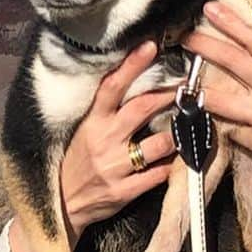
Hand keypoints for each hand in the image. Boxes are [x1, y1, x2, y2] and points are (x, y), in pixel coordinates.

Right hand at [57, 40, 181, 246]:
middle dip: (168, 95)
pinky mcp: (124, 191)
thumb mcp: (82, 132)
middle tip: (187, 87)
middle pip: (141, 108)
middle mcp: (103, 140)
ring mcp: (114, 167)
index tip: (150, 46)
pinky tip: (175, 162)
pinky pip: (158, 175)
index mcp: (91, 122)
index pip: (111, 87)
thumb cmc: (74, 163)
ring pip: (159, 144)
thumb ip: (104, 114)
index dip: (131, 65)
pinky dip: (170, 168)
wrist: (61, 205)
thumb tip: (131, 87)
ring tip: (189, 128)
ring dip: (178, 135)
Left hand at [183, 0, 251, 216]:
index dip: (232, 25)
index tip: (210, 9)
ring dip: (199, 91)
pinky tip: (203, 125)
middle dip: (207, 47)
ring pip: (223, 99)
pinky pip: (230, 130)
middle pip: (236, 63)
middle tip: (184, 37)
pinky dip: (217, 127)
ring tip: (178, 85)